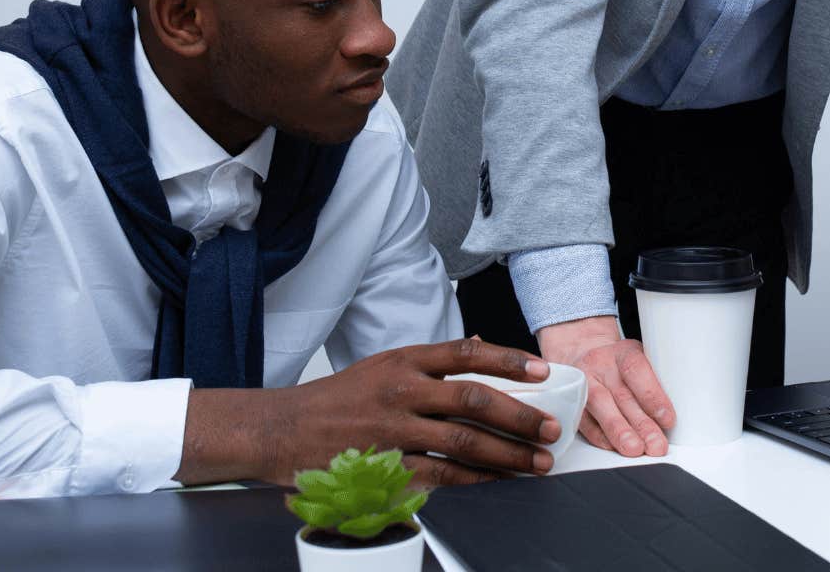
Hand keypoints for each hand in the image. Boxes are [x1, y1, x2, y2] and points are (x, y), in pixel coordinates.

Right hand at [177, 338, 559, 488]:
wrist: (281, 428)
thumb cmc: (335, 399)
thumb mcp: (382, 365)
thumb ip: (428, 362)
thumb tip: (477, 348)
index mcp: (403, 360)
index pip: (467, 353)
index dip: (510, 361)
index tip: (543, 372)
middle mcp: (401, 390)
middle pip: (474, 399)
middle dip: (520, 416)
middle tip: (548, 430)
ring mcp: (393, 429)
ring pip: (463, 440)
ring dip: (507, 454)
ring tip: (535, 463)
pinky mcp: (384, 464)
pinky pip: (439, 474)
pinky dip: (472, 480)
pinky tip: (493, 482)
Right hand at [535, 315, 673, 456]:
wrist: (585, 355)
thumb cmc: (621, 363)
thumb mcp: (642, 359)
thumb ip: (658, 380)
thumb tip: (677, 413)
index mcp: (622, 351)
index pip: (636, 369)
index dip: (652, 395)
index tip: (668, 418)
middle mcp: (600, 364)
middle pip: (620, 394)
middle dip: (640, 423)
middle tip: (656, 444)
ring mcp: (583, 382)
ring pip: (600, 407)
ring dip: (619, 431)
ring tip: (635, 448)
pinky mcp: (572, 401)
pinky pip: (584, 420)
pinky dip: (600, 436)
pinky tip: (614, 447)